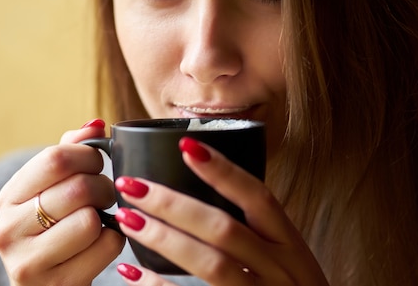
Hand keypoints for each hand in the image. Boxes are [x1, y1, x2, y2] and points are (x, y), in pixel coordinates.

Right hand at [0, 119, 124, 285]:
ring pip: (90, 220)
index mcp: (8, 197)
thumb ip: (69, 153)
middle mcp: (8, 229)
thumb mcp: (51, 190)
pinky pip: (106, 246)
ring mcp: (28, 262)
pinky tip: (99, 245)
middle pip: (78, 188)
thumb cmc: (55, 228)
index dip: (88, 155)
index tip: (96, 162)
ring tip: (98, 221)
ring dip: (107, 217)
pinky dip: (113, 241)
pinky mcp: (57, 285)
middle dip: (103, 187)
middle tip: (104, 195)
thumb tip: (95, 125)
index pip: (55, 159)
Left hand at [113, 137, 328, 285]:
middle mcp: (280, 269)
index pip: (259, 198)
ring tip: (128, 218)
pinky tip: (131, 271)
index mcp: (290, 244)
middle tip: (132, 185)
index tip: (186, 146)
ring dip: (164, 239)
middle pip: (224, 229)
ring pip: (210, 264)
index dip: (223, 171)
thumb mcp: (287, 257)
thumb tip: (203, 187)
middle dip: (173, 204)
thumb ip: (255, 230)